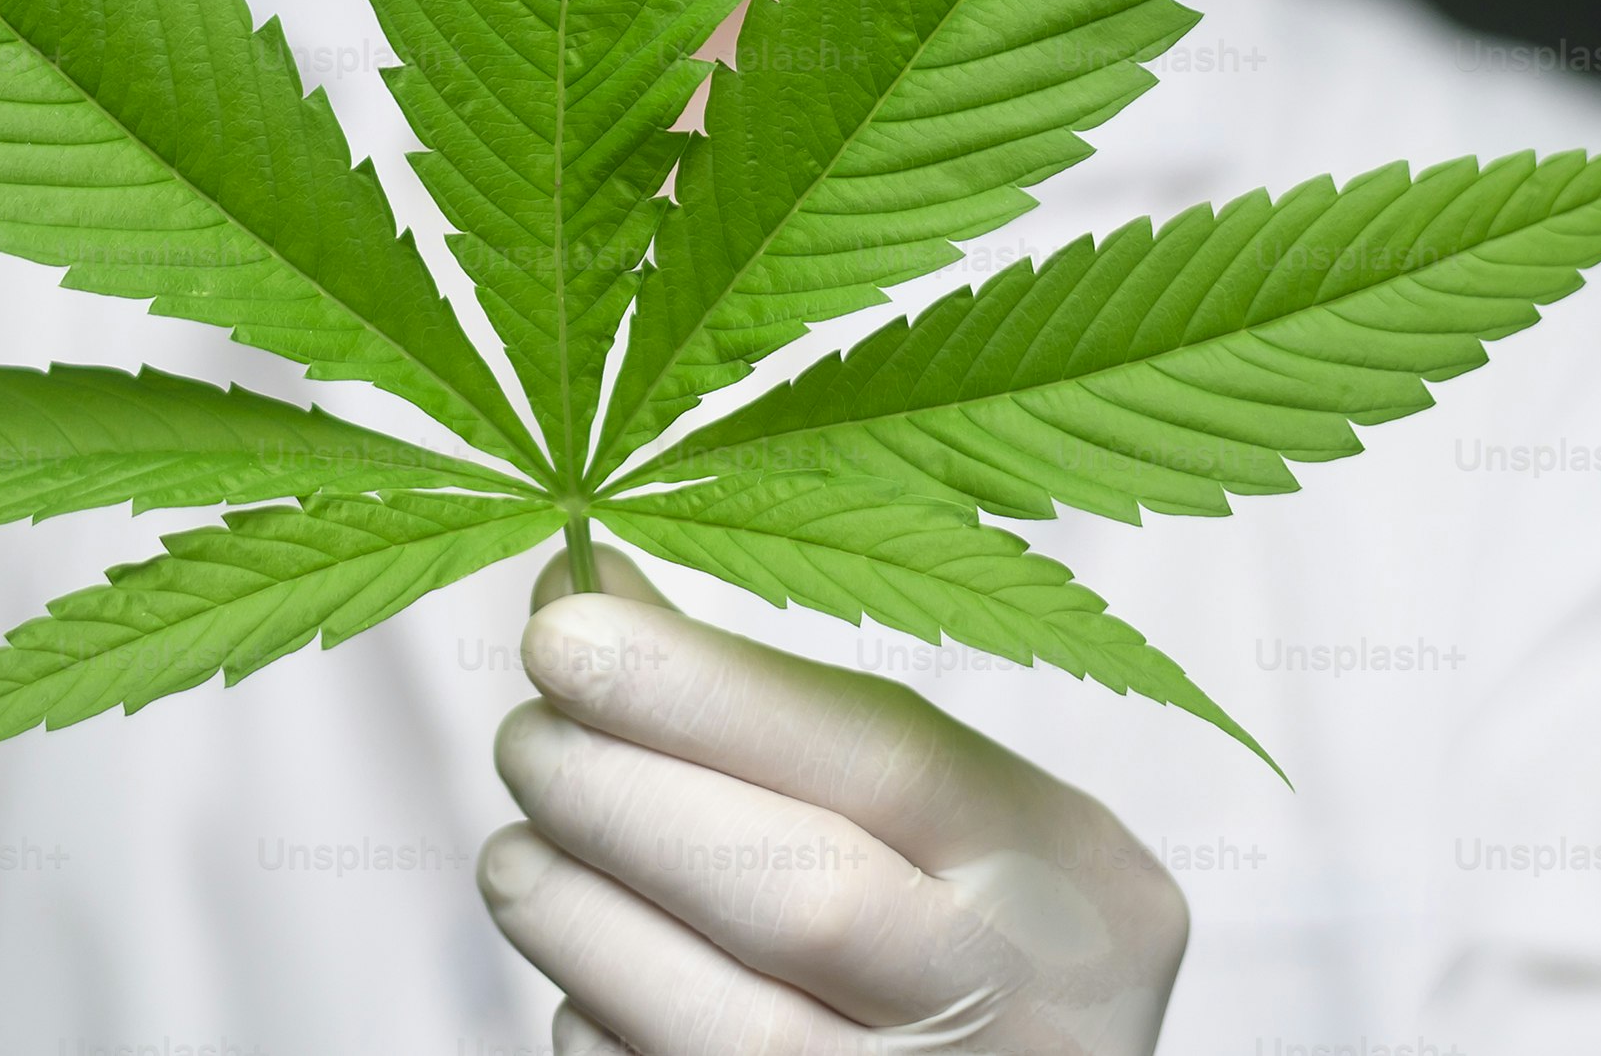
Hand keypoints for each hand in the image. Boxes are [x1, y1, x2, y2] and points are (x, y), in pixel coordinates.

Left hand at [481, 551, 1189, 1055]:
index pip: (889, 758)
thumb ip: (785, 710)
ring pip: (728, 1029)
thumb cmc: (959, 935)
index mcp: (1082, 882)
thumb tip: (581, 588)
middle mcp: (1038, 1017)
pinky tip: (583, 976)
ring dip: (583, 923)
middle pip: (802, 896)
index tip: (561, 631)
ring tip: (518, 858)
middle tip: (527, 740)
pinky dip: (603, 1031)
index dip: (707, 689)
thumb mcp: (941, 819)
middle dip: (624, 800)